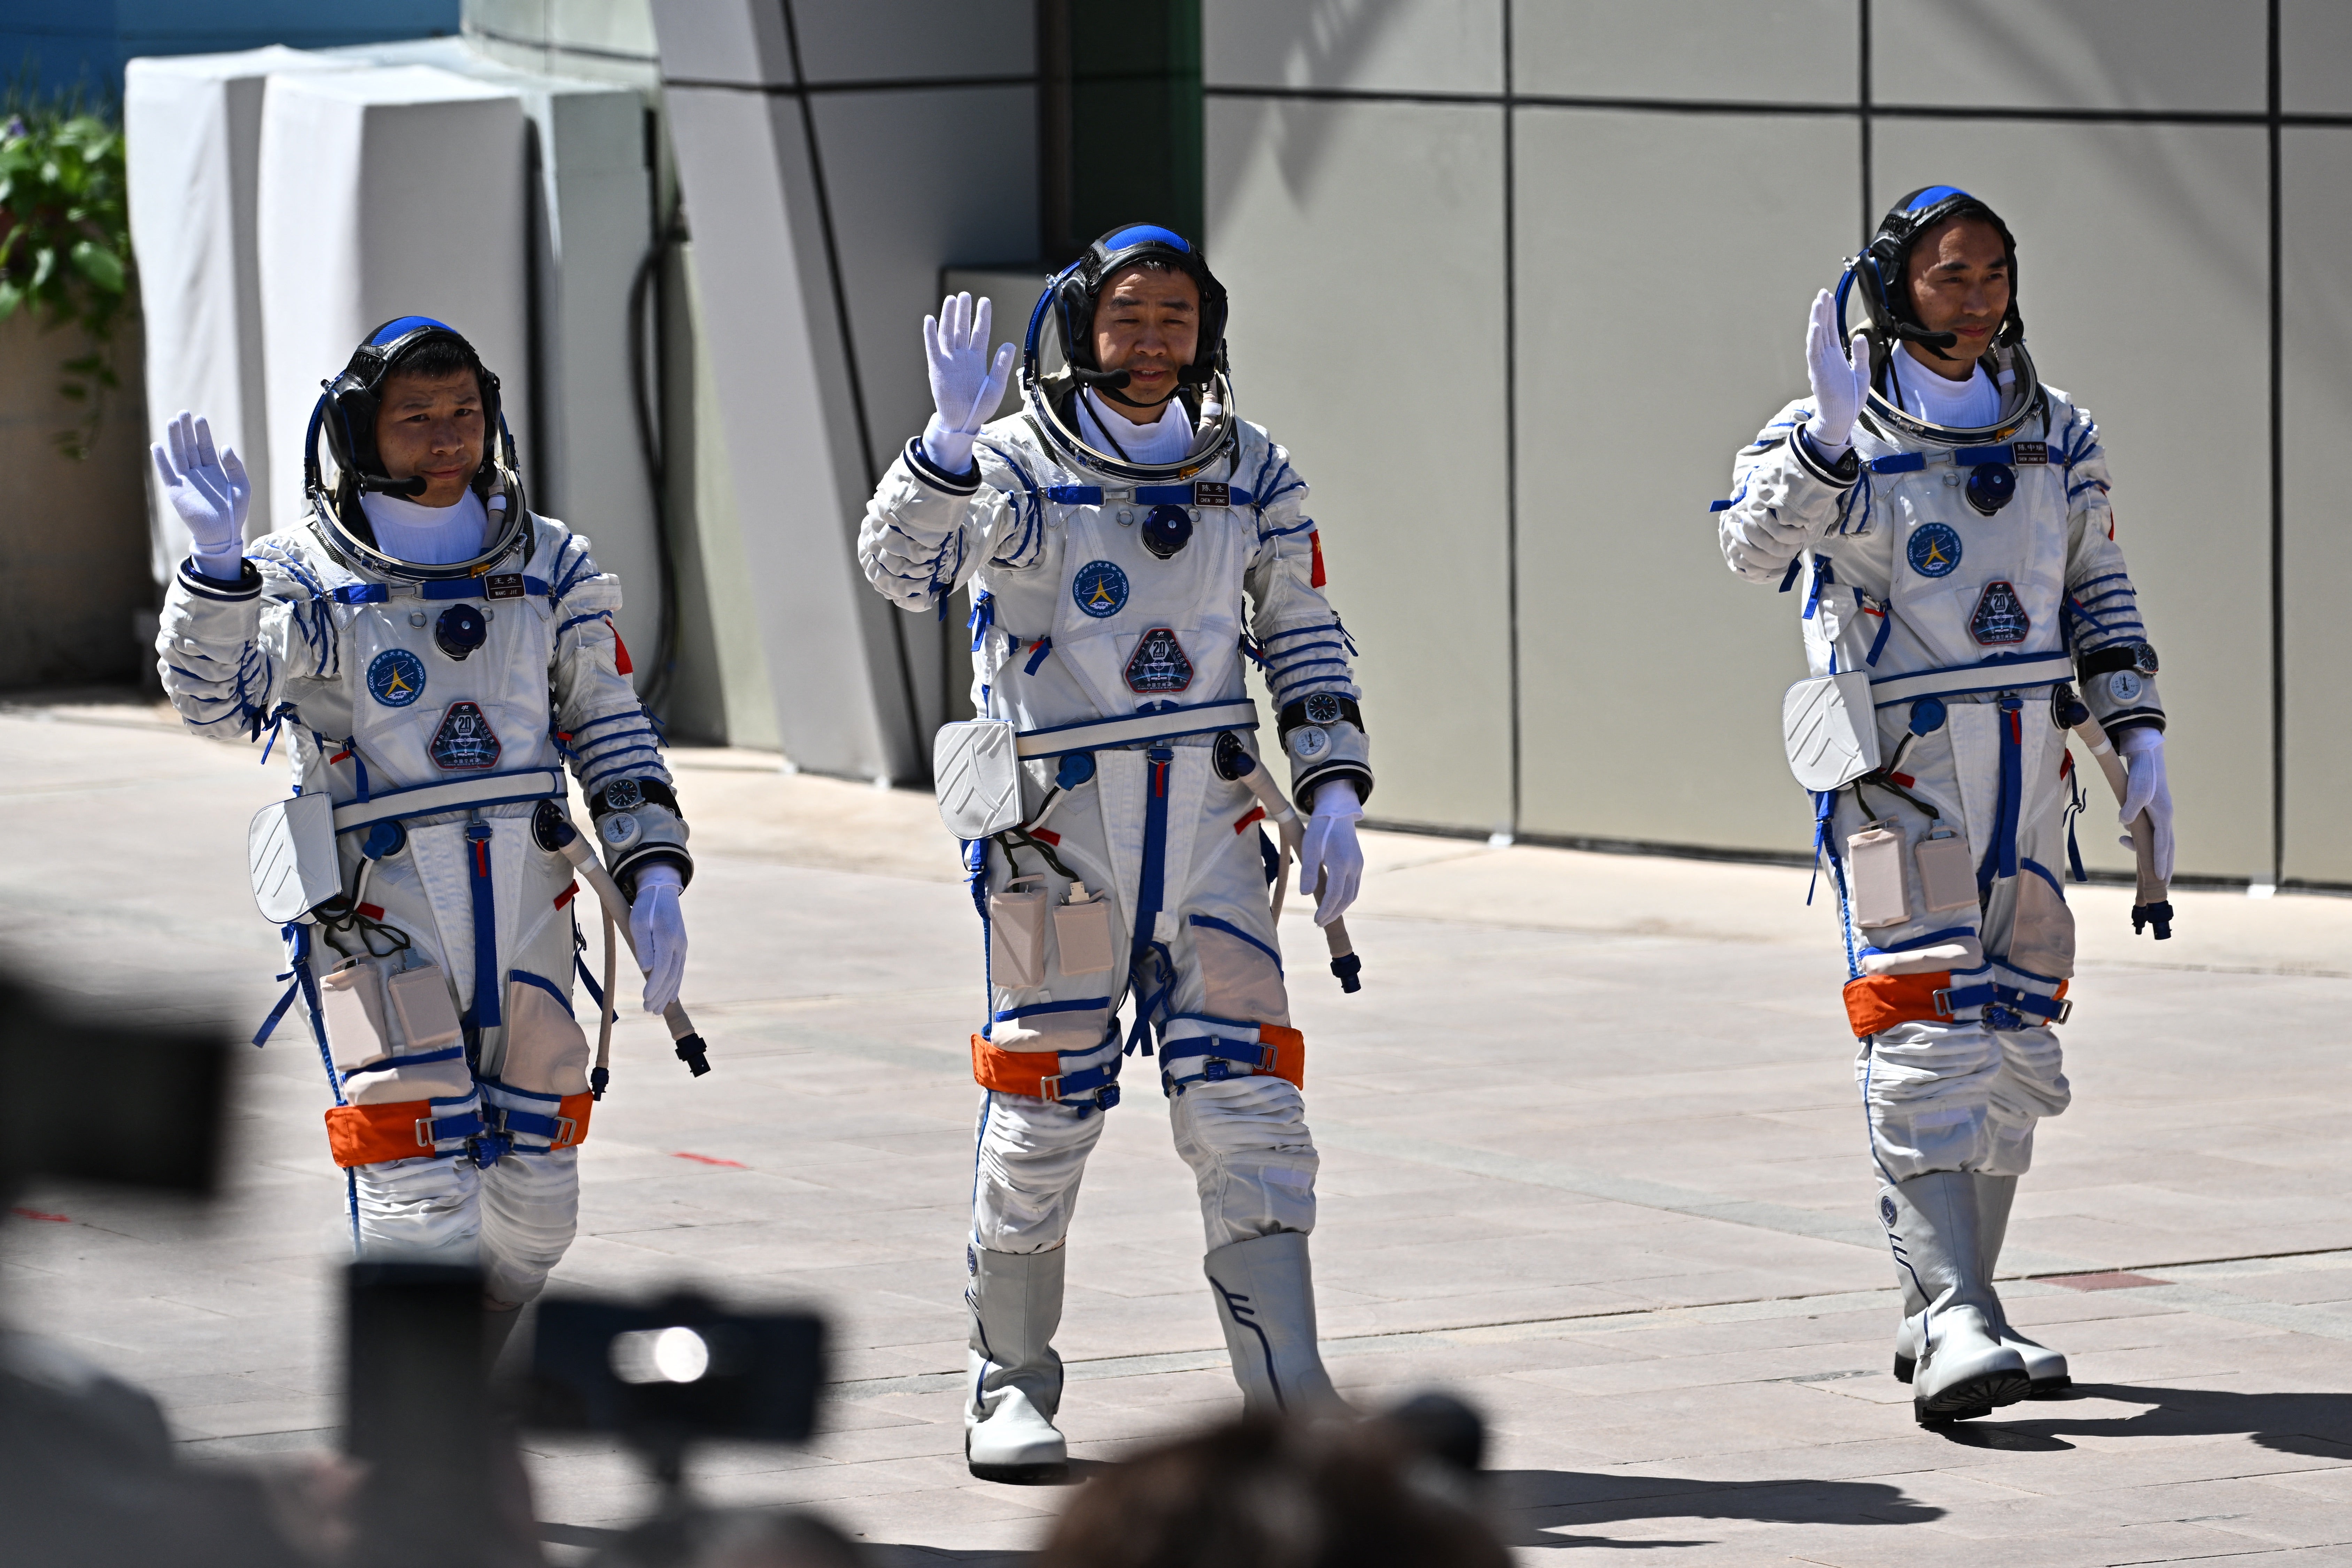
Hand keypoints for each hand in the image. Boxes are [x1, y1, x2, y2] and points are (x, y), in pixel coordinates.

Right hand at [151, 410, 249, 578]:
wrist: (223, 534)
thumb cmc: (235, 512)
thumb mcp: (242, 487)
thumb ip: (234, 467)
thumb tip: (224, 446)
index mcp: (213, 471)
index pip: (205, 447)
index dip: (202, 433)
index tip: (199, 419)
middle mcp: (197, 474)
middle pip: (189, 447)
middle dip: (186, 431)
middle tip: (183, 413)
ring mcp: (186, 482)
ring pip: (178, 456)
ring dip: (174, 439)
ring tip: (172, 422)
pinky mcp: (176, 492)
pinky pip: (166, 473)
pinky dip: (161, 461)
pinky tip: (157, 446)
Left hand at [629, 864, 686, 1014]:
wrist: (661, 892)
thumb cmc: (646, 907)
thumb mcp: (638, 922)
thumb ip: (642, 945)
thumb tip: (645, 968)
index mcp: (667, 938)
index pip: (662, 967)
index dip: (654, 984)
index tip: (645, 997)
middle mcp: (679, 945)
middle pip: (670, 975)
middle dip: (660, 995)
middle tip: (649, 1010)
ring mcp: (682, 947)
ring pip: (676, 975)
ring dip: (667, 994)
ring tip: (658, 1009)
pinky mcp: (681, 947)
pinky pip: (679, 970)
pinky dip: (675, 985)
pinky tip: (672, 997)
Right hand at [920, 292, 1016, 474]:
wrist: (963, 421)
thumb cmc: (980, 407)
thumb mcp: (996, 386)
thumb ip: (1001, 365)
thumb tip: (1009, 344)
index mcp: (977, 360)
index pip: (981, 333)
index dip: (983, 317)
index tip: (985, 301)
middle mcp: (962, 357)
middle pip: (963, 329)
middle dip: (964, 312)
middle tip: (965, 295)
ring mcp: (949, 361)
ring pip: (948, 334)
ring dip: (949, 317)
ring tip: (951, 300)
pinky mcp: (936, 368)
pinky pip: (933, 348)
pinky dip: (930, 334)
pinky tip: (930, 319)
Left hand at [1299, 779, 1364, 926]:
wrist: (1337, 812)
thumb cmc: (1320, 828)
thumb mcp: (1309, 846)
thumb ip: (1308, 870)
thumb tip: (1305, 894)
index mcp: (1341, 862)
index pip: (1335, 894)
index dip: (1326, 910)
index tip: (1316, 920)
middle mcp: (1353, 866)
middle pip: (1346, 898)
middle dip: (1333, 913)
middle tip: (1319, 923)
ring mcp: (1358, 865)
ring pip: (1352, 894)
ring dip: (1340, 907)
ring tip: (1326, 916)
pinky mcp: (1358, 863)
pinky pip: (1354, 886)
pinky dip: (1345, 898)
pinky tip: (1334, 902)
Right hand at [1802, 290, 1871, 457]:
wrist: (1842, 419)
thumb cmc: (1850, 400)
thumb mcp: (1861, 373)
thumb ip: (1860, 354)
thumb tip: (1858, 335)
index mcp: (1835, 357)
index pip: (1831, 330)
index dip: (1830, 314)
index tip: (1829, 298)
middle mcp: (1825, 358)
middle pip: (1823, 329)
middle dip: (1823, 311)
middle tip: (1823, 292)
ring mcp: (1820, 365)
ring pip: (1817, 337)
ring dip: (1817, 320)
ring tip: (1819, 303)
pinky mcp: (1818, 373)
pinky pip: (1814, 353)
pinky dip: (1815, 339)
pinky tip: (1817, 325)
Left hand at [2114, 727, 2173, 882]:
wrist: (2145, 756)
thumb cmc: (2142, 773)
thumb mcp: (2136, 790)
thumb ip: (2131, 807)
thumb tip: (2124, 824)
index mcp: (2163, 815)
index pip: (2163, 843)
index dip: (2160, 860)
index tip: (2160, 877)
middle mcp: (2164, 817)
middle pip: (2166, 846)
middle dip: (2164, 864)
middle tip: (2163, 882)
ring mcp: (2159, 814)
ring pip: (2159, 840)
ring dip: (2152, 853)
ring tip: (2144, 867)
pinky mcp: (2152, 811)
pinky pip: (2149, 831)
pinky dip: (2139, 838)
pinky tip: (2125, 836)